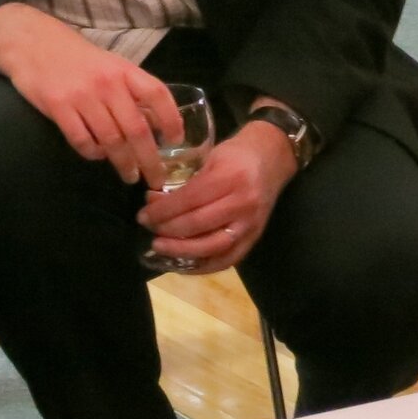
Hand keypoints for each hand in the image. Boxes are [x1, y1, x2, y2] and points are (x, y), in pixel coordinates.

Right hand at [0, 3, 182, 185]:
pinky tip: (97, 155)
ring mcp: (82, 95)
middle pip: (137, 128)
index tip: (177, 141)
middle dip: (149, 159)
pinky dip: (93, 153)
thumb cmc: (76, 56)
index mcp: (124, 69)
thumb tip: (155, 123)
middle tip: (156, 179)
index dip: (171, 119)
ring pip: (111, 140)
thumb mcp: (109, 65)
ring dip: (123, 163)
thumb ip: (130, 90)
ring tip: (130, 175)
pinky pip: (82, 140)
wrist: (32, 42)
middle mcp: (107, 83)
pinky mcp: (58, 107)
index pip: (157, 94)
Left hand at [137, 122, 297, 274]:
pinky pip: (227, 259)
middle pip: (198, 224)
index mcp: (230, 177)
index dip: (163, 210)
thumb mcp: (210, 157)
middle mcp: (242, 203)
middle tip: (147, 228)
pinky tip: (182, 263)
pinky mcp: (254, 238)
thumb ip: (185, 181)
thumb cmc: (238, 153)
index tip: (142, 215)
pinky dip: (203, 265)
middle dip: (167, 229)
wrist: (274, 157)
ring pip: (212, 246)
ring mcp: (250, 224)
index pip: (190, 200)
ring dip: (181, 251)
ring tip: (159, 247)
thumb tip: (153, 201)